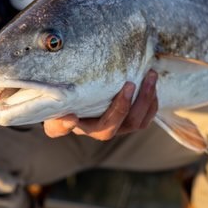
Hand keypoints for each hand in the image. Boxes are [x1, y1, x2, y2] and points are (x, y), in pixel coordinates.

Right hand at [43, 69, 158, 139]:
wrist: (82, 103)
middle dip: (129, 105)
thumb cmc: (68, 105)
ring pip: (138, 122)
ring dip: (147, 99)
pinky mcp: (131, 119)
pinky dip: (151, 101)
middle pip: (120, 125)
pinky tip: (151, 83)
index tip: (71, 115)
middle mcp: (102, 131)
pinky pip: (146, 116)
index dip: (74, 124)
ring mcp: (119, 127)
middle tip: (131, 83)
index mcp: (82, 127)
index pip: (80, 129)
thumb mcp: (55, 111)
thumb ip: (57, 120)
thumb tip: (69, 118)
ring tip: (150, 76)